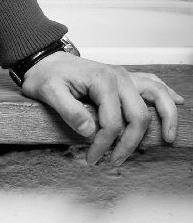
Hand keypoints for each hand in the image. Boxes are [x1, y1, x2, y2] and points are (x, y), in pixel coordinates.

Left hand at [20, 53, 184, 167]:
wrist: (46, 60)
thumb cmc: (47, 76)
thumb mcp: (48, 93)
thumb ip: (68, 111)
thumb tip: (89, 131)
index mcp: (102, 81)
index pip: (112, 122)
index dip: (104, 145)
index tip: (92, 159)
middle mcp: (119, 77)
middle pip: (138, 115)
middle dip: (130, 143)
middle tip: (114, 162)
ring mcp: (125, 76)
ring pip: (157, 96)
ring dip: (165, 118)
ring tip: (168, 138)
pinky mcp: (126, 78)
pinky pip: (154, 84)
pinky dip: (166, 94)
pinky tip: (177, 102)